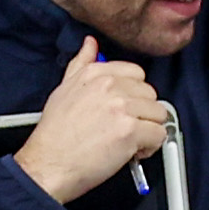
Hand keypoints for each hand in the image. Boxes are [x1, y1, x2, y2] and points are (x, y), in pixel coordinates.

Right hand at [16, 39, 167, 203]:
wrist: (49, 165)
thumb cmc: (55, 136)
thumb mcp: (63, 89)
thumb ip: (81, 64)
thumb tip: (90, 44)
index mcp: (95, 74)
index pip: (136, 74)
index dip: (134, 96)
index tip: (124, 110)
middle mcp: (109, 86)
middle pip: (151, 94)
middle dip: (142, 114)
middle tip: (124, 129)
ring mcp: (121, 107)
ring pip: (158, 114)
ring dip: (148, 131)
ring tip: (127, 141)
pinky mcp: (129, 131)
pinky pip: (159, 135)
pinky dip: (150, 148)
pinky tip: (131, 152)